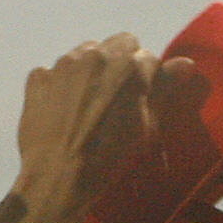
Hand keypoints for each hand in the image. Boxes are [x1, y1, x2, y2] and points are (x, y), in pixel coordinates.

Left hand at [13, 35, 197, 222]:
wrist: (58, 175)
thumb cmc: (110, 155)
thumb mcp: (146, 124)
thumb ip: (163, 88)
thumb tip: (185, 63)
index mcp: (129, 65)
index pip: (146, 55)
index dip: (145, 76)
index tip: (139, 97)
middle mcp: (96, 55)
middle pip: (114, 46)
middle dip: (118, 65)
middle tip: (114, 97)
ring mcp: (62, 65)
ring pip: (83, 55)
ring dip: (88, 71)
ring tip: (86, 104)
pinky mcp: (37, 78)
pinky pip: (53, 73)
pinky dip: (58, 85)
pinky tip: (59, 110)